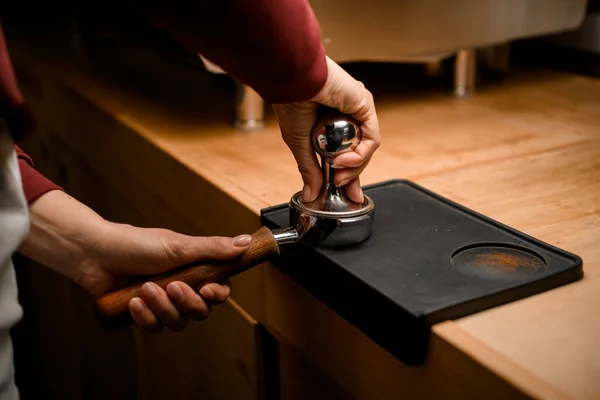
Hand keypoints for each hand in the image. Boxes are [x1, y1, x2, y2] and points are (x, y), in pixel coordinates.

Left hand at [81, 223, 251, 333]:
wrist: (95, 253)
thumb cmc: (136, 244)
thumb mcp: (179, 246)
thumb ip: (214, 249)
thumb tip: (247, 242)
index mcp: (194, 269)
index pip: (219, 290)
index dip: (217, 295)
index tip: (207, 288)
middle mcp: (181, 287)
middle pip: (200, 311)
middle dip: (186, 302)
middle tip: (172, 286)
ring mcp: (161, 302)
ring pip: (178, 322)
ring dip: (162, 307)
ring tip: (145, 289)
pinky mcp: (143, 315)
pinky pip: (154, 328)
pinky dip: (145, 317)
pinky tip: (134, 301)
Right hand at [272, 56, 379, 203]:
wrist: (292, 80)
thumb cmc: (290, 104)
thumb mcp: (300, 145)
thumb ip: (310, 170)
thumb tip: (311, 195)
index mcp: (331, 124)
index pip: (347, 155)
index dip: (349, 177)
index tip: (349, 197)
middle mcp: (348, 117)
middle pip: (359, 154)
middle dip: (351, 175)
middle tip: (339, 185)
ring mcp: (358, 111)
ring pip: (366, 148)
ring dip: (353, 166)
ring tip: (336, 172)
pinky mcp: (365, 105)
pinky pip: (371, 138)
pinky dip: (359, 154)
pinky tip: (343, 160)